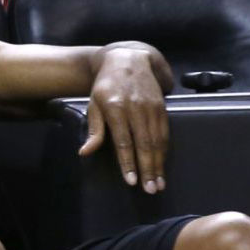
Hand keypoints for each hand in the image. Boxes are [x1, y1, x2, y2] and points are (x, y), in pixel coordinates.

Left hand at [79, 44, 169, 193]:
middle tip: (150, 190)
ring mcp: (151, 107)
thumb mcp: (93, 104)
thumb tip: (84, 152)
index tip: (131, 181)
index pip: (123, 141)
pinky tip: (162, 165)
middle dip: (147, 169)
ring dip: (158, 164)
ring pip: (157, 141)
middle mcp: (136, 108)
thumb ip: (94, 130)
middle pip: (143, 144)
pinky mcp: (162, 107)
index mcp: (116, 108)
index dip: (127, 162)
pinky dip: (164, 151)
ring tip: (159, 184)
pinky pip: (164, 133)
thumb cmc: (106, 87)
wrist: (128, 60)